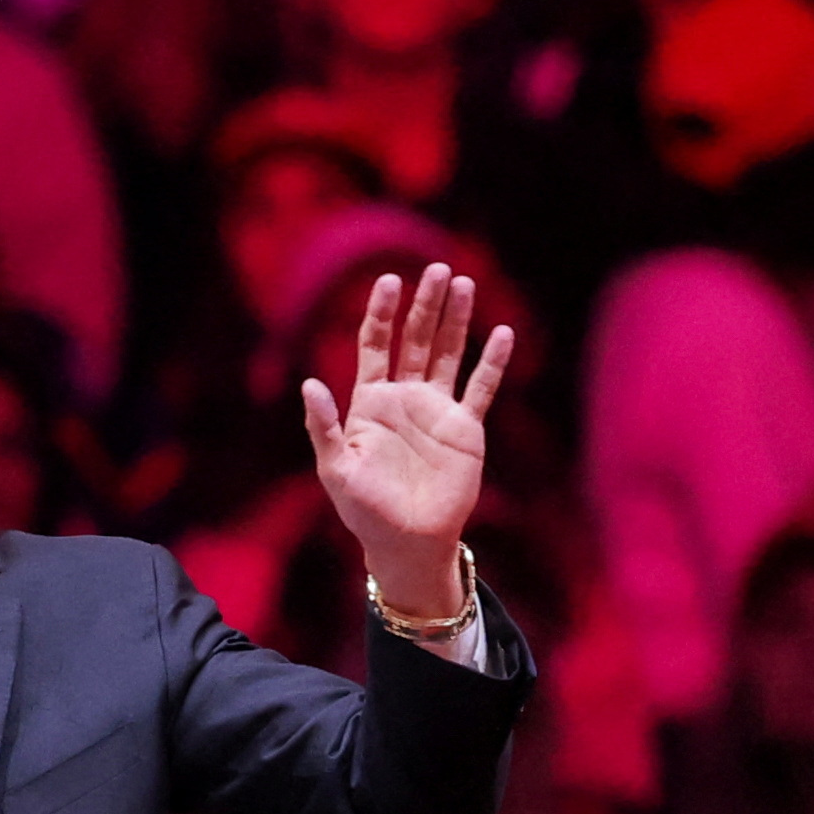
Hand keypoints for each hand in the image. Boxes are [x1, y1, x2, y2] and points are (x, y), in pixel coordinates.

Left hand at [301, 265, 514, 619]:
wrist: (408, 544)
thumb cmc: (365, 511)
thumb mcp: (336, 469)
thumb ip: (325, 427)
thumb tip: (309, 384)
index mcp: (370, 401)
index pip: (375, 344)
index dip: (381, 312)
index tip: (389, 280)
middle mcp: (405, 398)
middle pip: (415, 340)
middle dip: (425, 305)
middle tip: (437, 269)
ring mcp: (437, 412)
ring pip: (449, 354)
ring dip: (457, 321)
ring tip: (465, 283)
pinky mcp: (465, 430)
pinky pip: (481, 389)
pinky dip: (493, 362)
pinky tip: (504, 334)